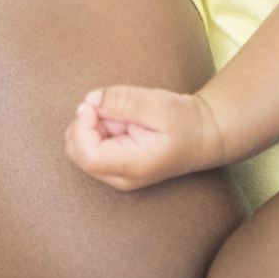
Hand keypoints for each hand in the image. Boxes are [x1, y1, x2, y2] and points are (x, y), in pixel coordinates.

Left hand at [64, 84, 224, 190]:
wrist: (202, 137)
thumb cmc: (185, 122)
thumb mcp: (159, 104)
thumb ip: (124, 101)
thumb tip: (90, 100)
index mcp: (133, 166)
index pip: (86, 154)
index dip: (82, 126)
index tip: (95, 104)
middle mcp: (119, 177)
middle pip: (77, 151)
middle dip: (86, 123)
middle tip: (115, 109)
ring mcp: (114, 174)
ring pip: (80, 146)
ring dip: (93, 124)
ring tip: (125, 117)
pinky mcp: (112, 166)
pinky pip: (90, 145)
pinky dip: (99, 127)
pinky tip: (123, 123)